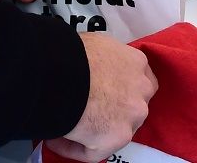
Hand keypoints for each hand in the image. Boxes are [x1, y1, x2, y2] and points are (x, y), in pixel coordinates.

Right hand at [44, 33, 157, 161]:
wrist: (59, 72)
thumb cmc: (70, 53)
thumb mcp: (94, 44)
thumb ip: (102, 59)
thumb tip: (86, 70)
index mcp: (135, 62)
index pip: (137, 80)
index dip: (120, 89)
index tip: (104, 93)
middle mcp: (141, 90)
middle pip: (132, 107)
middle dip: (111, 112)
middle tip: (84, 111)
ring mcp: (131, 116)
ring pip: (115, 131)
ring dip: (94, 132)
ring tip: (66, 128)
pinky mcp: (116, 137)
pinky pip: (93, 152)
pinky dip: (74, 149)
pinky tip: (56, 141)